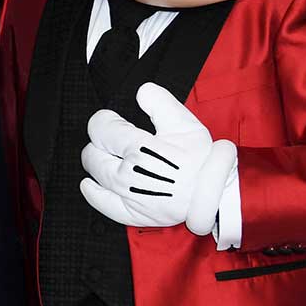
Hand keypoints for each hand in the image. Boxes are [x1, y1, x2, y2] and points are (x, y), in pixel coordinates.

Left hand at [79, 83, 236, 235]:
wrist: (215, 193)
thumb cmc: (201, 159)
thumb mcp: (185, 123)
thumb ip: (159, 102)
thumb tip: (141, 92)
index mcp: (139, 148)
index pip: (100, 129)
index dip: (104, 120)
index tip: (111, 119)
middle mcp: (128, 173)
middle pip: (93, 152)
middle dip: (100, 141)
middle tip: (113, 139)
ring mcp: (128, 195)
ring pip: (95, 174)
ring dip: (97, 161)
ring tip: (107, 156)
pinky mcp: (132, 213)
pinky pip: (102, 204)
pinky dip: (93, 192)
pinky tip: (89, 184)